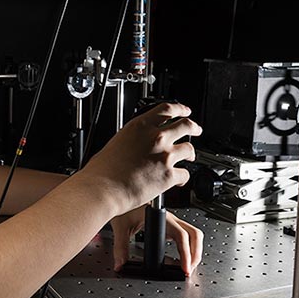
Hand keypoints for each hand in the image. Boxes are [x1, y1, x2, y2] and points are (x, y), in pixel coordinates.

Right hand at [73, 102, 202, 215]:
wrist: (103, 189)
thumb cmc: (102, 171)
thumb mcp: (116, 142)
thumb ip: (132, 139)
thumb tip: (137, 145)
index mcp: (140, 126)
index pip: (167, 109)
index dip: (180, 109)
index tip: (184, 111)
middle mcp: (156, 138)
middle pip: (185, 125)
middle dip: (194, 127)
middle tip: (196, 129)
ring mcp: (165, 155)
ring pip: (189, 149)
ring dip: (190, 154)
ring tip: (189, 157)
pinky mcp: (169, 175)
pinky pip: (185, 174)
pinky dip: (184, 177)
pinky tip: (179, 180)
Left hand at [110, 207, 203, 276]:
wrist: (122, 191)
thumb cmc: (124, 204)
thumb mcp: (121, 226)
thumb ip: (120, 247)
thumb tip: (121, 264)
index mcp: (162, 217)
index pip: (181, 236)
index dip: (186, 254)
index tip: (185, 268)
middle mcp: (170, 219)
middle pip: (195, 234)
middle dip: (196, 254)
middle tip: (189, 270)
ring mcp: (171, 221)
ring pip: (193, 234)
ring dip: (195, 251)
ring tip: (188, 266)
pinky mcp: (169, 224)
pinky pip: (186, 235)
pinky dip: (189, 247)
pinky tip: (182, 257)